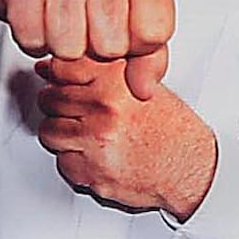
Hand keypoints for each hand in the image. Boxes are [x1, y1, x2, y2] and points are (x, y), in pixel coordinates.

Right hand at [0, 0, 174, 70]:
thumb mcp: (132, 8)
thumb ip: (148, 53)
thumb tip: (143, 90)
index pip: (152, 36)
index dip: (134, 44)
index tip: (120, 25)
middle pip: (109, 46)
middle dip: (95, 46)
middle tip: (85, 20)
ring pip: (69, 49)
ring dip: (63, 45)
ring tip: (62, 18)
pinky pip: (33, 40)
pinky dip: (34, 39)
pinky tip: (40, 16)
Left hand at [27, 54, 218, 218]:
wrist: (190, 168)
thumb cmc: (170, 129)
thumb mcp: (142, 84)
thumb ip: (98, 70)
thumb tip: (48, 67)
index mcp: (115, 81)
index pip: (61, 68)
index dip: (58, 76)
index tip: (61, 82)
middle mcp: (104, 109)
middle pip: (49, 99)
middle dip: (59, 106)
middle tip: (79, 113)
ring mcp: (95, 141)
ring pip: (49, 131)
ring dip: (63, 134)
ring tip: (88, 135)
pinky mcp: (90, 171)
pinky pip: (61, 162)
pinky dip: (74, 161)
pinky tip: (95, 155)